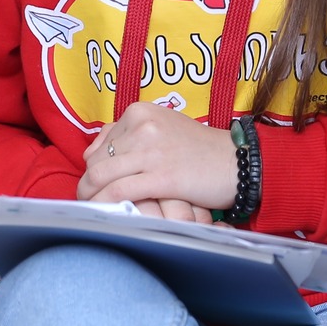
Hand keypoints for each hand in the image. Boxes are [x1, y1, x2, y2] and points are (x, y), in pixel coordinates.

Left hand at [77, 101, 236, 218]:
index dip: (95, 165)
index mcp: (141, 111)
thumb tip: (92, 155)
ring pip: (100, 176)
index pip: (102, 142)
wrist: (236, 162)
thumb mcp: (163, 127)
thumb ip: (129, 135)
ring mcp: (151, 151)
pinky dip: (104, 204)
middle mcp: (143, 126)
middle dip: (90, 183)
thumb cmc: (200, 149)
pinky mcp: (160, 176)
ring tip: (92, 209)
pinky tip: (104, 214)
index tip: (99, 182)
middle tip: (92, 200)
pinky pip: (118, 192)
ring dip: (90, 197)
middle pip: (98, 160)